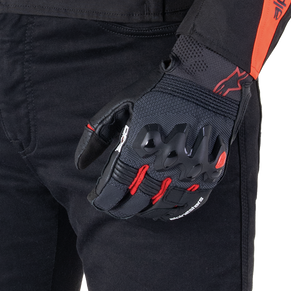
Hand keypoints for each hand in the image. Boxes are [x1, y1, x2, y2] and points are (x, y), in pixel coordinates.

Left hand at [73, 64, 250, 221]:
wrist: (209, 78)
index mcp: (140, 145)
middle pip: (136, 200)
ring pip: (162, 206)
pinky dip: (173, 211)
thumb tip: (79, 164)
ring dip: (144, 211)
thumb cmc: (161, 89)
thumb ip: (97, 135)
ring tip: (133, 207)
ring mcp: (190, 169)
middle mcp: (165, 162)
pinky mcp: (210, 171)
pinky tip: (162, 210)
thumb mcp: (122, 104)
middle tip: (111, 206)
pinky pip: (189, 202)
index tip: (95, 198)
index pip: (114, 186)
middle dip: (119, 207)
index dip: (101, 198)